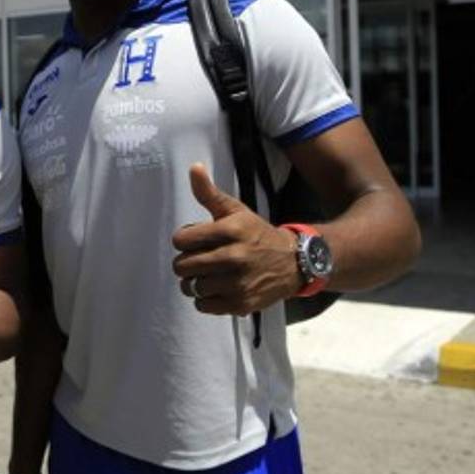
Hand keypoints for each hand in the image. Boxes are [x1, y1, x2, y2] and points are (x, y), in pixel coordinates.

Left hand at [171, 163, 301, 315]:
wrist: (293, 263)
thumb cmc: (256, 234)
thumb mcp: (235, 210)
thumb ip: (209, 193)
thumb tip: (194, 168)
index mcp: (231, 230)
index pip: (181, 240)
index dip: (184, 240)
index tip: (195, 240)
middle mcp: (234, 257)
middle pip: (182, 266)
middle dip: (186, 262)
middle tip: (200, 259)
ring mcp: (238, 283)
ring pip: (191, 287)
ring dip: (194, 282)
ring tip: (208, 274)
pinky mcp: (240, 304)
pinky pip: (203, 305)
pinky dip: (205, 299)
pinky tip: (217, 288)